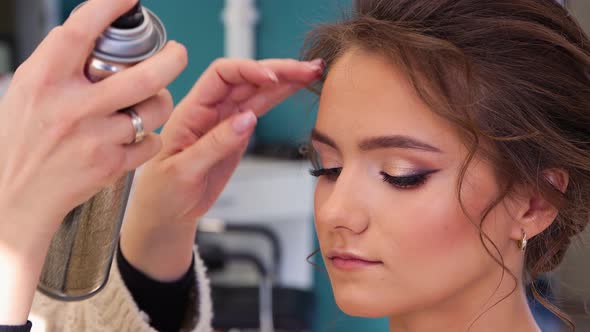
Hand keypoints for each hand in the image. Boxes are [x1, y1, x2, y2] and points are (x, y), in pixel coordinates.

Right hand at [0, 0, 186, 322]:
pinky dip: (149, 138)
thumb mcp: (28, 90)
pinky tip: (134, 138)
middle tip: (177, 53)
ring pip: (155, 109)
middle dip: (171, 60)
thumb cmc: (24, 139)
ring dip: (161, 104)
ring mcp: (94, 137)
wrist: (19, 195)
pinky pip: (151, 142)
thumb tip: (91, 30)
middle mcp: (71, 106)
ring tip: (150, 105)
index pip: (81, 31)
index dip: (109, 7)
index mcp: (45, 79)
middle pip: (143, 75)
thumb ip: (59, 62)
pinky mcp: (110, 165)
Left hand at [120, 57, 323, 280]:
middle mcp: (209, 110)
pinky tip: (295, 88)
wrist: (165, 213)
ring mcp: (224, 121)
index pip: (221, 75)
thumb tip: (248, 119)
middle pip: (245, 78)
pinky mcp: (236, 135)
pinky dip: (279, 98)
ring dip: (284, 80)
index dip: (248, 70)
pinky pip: (260, 109)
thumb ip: (215, 144)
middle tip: (307, 68)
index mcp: (190, 111)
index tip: (271, 78)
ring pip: (257, 92)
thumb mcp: (184, 171)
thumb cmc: (162, 192)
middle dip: (277, 70)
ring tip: (310, 72)